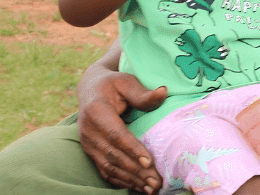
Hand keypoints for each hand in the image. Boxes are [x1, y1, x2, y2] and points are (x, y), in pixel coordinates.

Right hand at [78, 72, 167, 193]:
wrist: (91, 89)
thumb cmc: (113, 83)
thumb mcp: (127, 81)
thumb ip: (143, 92)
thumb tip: (164, 92)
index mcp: (96, 111)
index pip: (116, 135)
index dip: (132, 149)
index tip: (150, 162)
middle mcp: (89, 131)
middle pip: (114, 156)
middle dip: (136, 171)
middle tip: (156, 182)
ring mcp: (88, 144)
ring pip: (109, 167)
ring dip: (131, 180)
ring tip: (151, 188)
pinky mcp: (91, 152)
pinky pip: (105, 171)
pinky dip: (121, 181)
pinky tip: (137, 187)